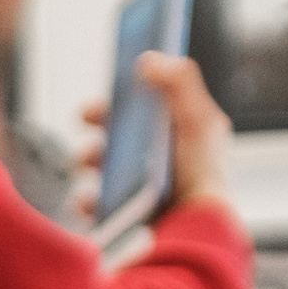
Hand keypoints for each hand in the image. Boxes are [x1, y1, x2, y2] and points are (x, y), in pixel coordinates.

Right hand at [76, 53, 233, 220]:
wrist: (193, 228)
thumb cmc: (202, 176)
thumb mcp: (199, 119)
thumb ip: (179, 82)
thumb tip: (148, 60)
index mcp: (183, 136)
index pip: (152, 107)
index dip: (129, 94)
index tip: (110, 84)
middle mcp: (164, 161)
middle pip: (123, 132)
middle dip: (101, 124)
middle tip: (85, 116)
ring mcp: (145, 190)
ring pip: (105, 167)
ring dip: (89, 158)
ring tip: (84, 161)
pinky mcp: (129, 217)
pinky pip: (98, 205)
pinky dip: (86, 200)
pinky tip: (86, 198)